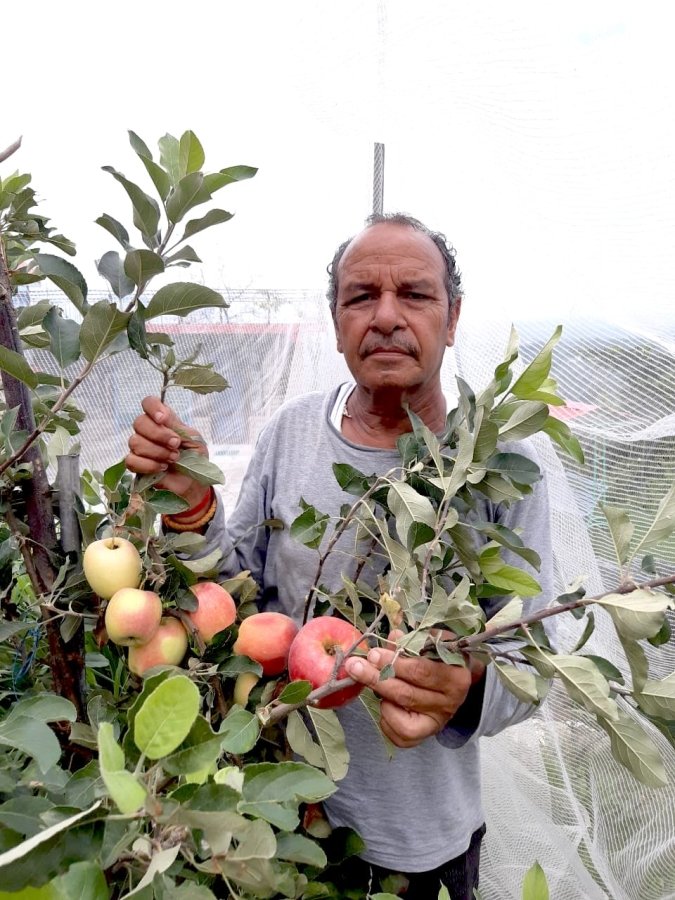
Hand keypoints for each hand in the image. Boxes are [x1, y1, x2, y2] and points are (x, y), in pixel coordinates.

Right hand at [125, 396, 209, 507]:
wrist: (194, 483)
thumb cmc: (195, 458)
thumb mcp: (193, 440)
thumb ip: (178, 427)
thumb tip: (163, 416)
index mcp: (163, 420)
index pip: (148, 403)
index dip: (152, 408)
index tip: (163, 419)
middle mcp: (148, 431)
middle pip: (139, 422)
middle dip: (159, 435)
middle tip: (176, 445)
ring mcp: (140, 448)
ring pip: (135, 442)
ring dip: (157, 451)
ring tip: (173, 459)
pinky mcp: (136, 465)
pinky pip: (131, 460)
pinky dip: (148, 465)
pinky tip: (162, 468)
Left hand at [344, 639, 483, 748]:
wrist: (453, 682)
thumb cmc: (439, 658)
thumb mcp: (431, 644)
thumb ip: (412, 642)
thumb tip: (393, 637)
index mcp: (455, 676)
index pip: (420, 671)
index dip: (393, 663)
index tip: (372, 654)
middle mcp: (449, 703)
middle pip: (406, 694)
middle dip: (376, 678)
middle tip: (355, 666)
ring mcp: (437, 722)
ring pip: (400, 715)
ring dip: (380, 698)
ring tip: (374, 683)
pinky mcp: (424, 736)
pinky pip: (398, 734)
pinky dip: (385, 719)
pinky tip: (385, 703)